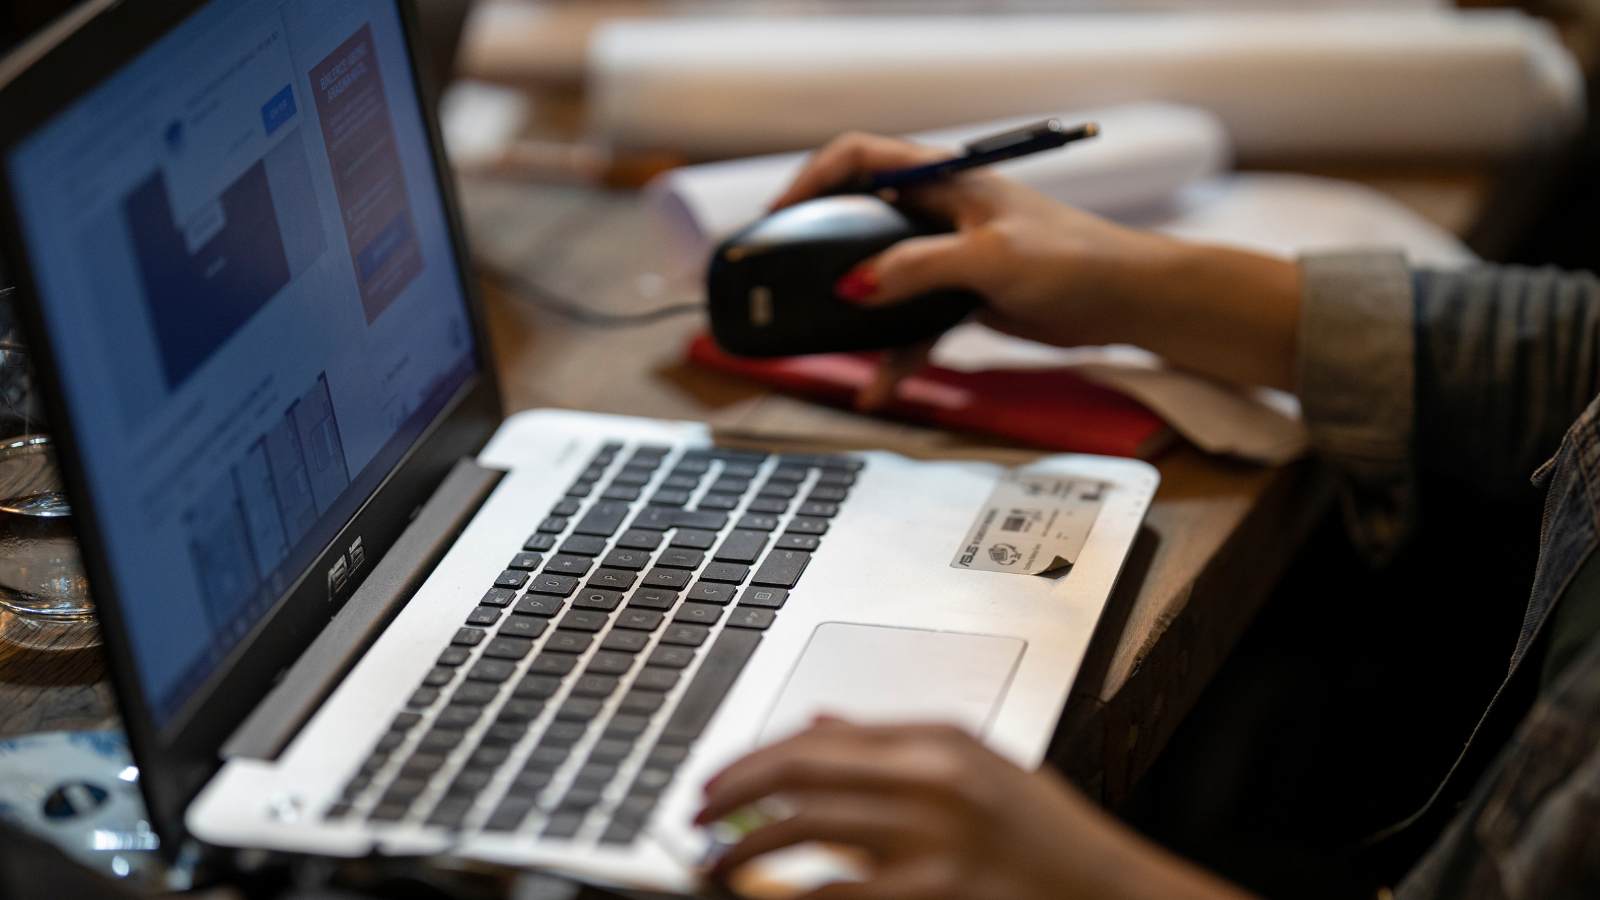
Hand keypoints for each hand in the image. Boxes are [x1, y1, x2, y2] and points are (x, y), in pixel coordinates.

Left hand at [697, 720, 1254, 899]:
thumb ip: (893, 745)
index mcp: (937, 740)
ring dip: (742, 851)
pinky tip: (771, 898)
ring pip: (801, 832)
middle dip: (729, 797)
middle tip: (695, 818)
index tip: (715, 781)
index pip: (814, 737)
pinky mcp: (933, 895)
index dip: (749, 760)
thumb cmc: (1047, 839)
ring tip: (716, 866)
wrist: (1112, 894)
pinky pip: (833, 896)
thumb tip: (817, 725)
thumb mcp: (977, 769)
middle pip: (796, 774)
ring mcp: (931, 841)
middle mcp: (931, 780)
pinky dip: (790, 896)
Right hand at [775, 133, 1302, 403]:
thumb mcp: (989, 258)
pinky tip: (881, 385)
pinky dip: (897, 355)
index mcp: (945, 180)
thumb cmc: (1074, 258)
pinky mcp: (963, 297)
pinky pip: (913, 324)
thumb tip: (856, 285)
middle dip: (821, 248)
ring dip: (858, 316)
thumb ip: (917, 268)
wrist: (1125, 301)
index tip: (781, 211)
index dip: (814, 178)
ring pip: (884, 280)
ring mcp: (950, 256)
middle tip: (785, 274)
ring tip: (825, 343)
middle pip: (862, 219)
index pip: (861, 157)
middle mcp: (941, 212)